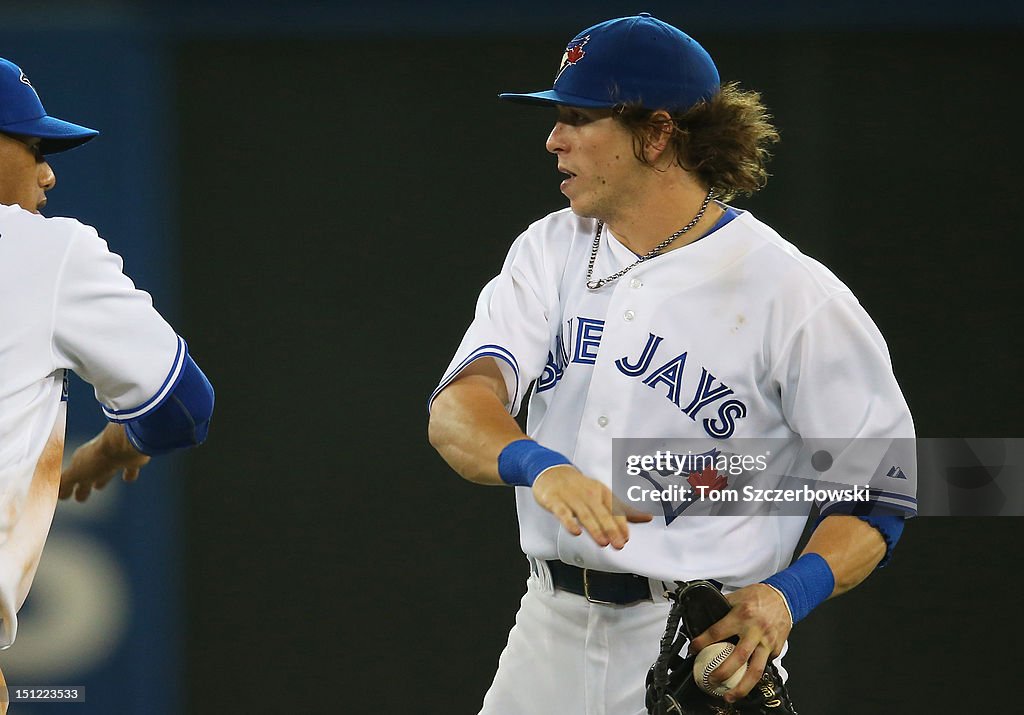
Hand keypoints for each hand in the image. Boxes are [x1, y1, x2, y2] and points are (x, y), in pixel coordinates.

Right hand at [59, 424, 150, 501]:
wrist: (126, 442)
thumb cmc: (99, 457)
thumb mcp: (76, 473)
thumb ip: (65, 483)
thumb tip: (55, 494)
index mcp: (81, 461)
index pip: (71, 478)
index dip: (67, 487)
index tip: (64, 496)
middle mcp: (97, 459)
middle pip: (88, 475)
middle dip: (84, 486)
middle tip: (81, 498)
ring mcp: (114, 458)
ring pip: (106, 471)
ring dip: (102, 478)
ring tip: (98, 486)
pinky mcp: (131, 459)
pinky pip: (129, 468)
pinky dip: (128, 473)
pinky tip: (128, 478)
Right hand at [531, 466, 652, 548]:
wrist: (552, 473)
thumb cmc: (580, 488)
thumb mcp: (603, 495)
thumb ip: (623, 509)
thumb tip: (646, 517)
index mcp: (601, 492)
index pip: (614, 508)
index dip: (621, 523)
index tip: (626, 537)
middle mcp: (588, 494)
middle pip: (601, 512)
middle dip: (611, 529)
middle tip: (618, 544)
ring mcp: (571, 497)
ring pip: (585, 514)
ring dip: (595, 528)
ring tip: (602, 542)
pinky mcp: (555, 501)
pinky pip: (562, 512)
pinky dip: (569, 521)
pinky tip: (575, 531)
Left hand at [687, 583, 791, 701]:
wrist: (784, 596)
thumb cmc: (759, 596)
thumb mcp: (736, 597)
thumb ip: (721, 609)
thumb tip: (702, 618)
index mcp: (742, 615)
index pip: (717, 632)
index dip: (702, 642)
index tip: (693, 650)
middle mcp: (755, 631)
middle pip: (738, 657)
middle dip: (723, 673)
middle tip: (711, 681)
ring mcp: (767, 642)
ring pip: (755, 670)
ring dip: (742, 687)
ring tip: (730, 696)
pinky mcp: (776, 649)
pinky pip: (764, 665)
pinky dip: (754, 674)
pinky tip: (745, 680)